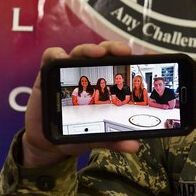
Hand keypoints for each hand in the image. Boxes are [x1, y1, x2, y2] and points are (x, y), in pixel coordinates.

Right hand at [22, 41, 139, 167]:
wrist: (48, 141)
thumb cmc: (75, 131)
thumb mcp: (97, 136)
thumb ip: (114, 139)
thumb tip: (134, 146)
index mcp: (103, 85)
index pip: (120, 64)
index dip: (133, 58)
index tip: (148, 56)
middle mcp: (87, 74)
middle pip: (102, 53)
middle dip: (114, 49)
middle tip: (125, 52)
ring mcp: (68, 72)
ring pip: (80, 52)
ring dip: (90, 49)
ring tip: (98, 53)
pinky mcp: (47, 74)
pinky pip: (51, 57)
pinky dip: (57, 54)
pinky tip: (62, 57)